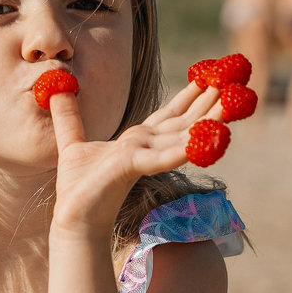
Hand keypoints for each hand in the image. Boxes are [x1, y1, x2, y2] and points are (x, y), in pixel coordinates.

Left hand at [49, 81, 223, 238]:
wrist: (73, 218)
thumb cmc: (77, 187)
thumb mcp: (71, 142)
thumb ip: (68, 115)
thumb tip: (56, 86)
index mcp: (137, 139)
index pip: (169, 113)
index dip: (190, 94)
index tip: (209, 74)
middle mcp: (147, 146)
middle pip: (185, 120)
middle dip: (210, 100)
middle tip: (235, 79)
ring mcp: (144, 157)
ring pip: (184, 134)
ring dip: (211, 118)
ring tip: (234, 102)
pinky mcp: (135, 167)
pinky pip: (166, 155)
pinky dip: (187, 148)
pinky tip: (207, 138)